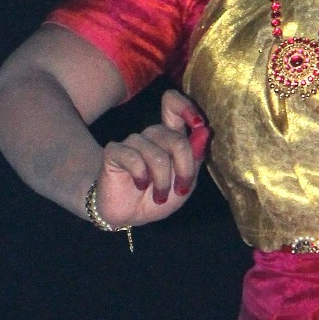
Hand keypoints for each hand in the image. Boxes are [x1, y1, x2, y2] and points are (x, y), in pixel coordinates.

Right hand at [92, 90, 209, 228]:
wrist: (130, 215)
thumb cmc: (158, 196)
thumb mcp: (185, 183)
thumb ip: (195, 158)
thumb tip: (204, 131)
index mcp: (170, 137)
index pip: (173, 104)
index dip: (186, 107)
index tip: (199, 125)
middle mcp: (152, 135)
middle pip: (175, 138)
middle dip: (183, 169)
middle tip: (180, 190)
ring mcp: (132, 142)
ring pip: (156, 153)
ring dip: (162, 180)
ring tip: (159, 196)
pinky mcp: (114, 152)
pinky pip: (133, 158)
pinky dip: (141, 176)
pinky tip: (139, 185)